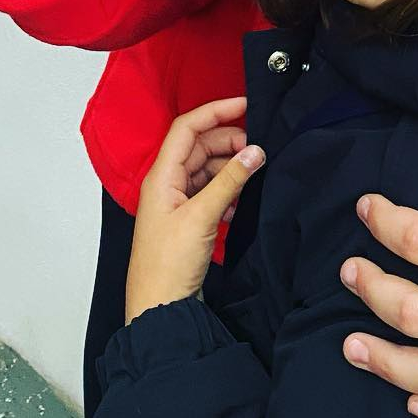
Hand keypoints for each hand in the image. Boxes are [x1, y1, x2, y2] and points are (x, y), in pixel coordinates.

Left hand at [125, 97, 263, 322]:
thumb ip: (230, 181)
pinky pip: (210, 192)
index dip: (216, 111)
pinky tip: (240, 201)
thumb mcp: (202, 217)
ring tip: (253, 173)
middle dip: (229, 142)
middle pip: (199, 147)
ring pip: (207, 170)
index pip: (188, 127)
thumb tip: (255, 151)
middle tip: (258, 148)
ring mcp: (176, 203)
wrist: (159, 312)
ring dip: (230, 168)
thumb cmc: (167, 266)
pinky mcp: (188, 222)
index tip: (245, 105)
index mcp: (161, 176)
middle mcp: (166, 185)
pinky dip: (227, 190)